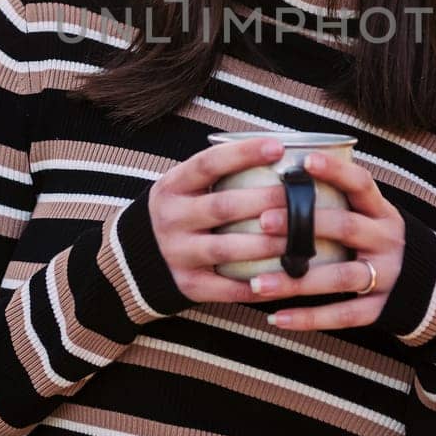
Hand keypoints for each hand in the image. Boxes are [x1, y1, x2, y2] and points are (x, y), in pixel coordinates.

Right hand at [147, 136, 300, 303]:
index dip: (243, 154)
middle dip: (265, 200)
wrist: (135, 257)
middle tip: (300, 196)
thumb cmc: (180, 211)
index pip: (208, 163)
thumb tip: (279, 151)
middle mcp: (171, 218)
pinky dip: (256, 285)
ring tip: (301, 238)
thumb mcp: (184, 186)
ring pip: (226, 248)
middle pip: (222, 206)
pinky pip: (225, 288)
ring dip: (266, 244)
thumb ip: (219, 173)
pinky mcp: (187, 285)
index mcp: (172, 186)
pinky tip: (284, 279)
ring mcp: (177, 253)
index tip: (278, 147)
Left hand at [249, 151, 404, 330]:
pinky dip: (308, 318)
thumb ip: (336, 201)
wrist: (424, 284)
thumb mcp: (368, 215)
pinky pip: (343, 315)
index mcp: (381, 211)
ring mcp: (386, 276)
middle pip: (346, 227)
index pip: (361, 184)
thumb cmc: (375, 240)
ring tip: (257, 283)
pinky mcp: (379, 309)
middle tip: (263, 222)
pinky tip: (275, 317)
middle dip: (303, 224)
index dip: (335, 172)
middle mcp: (386, 240)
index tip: (304, 162)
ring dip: (297, 281)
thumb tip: (274, 179)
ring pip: (340, 277)